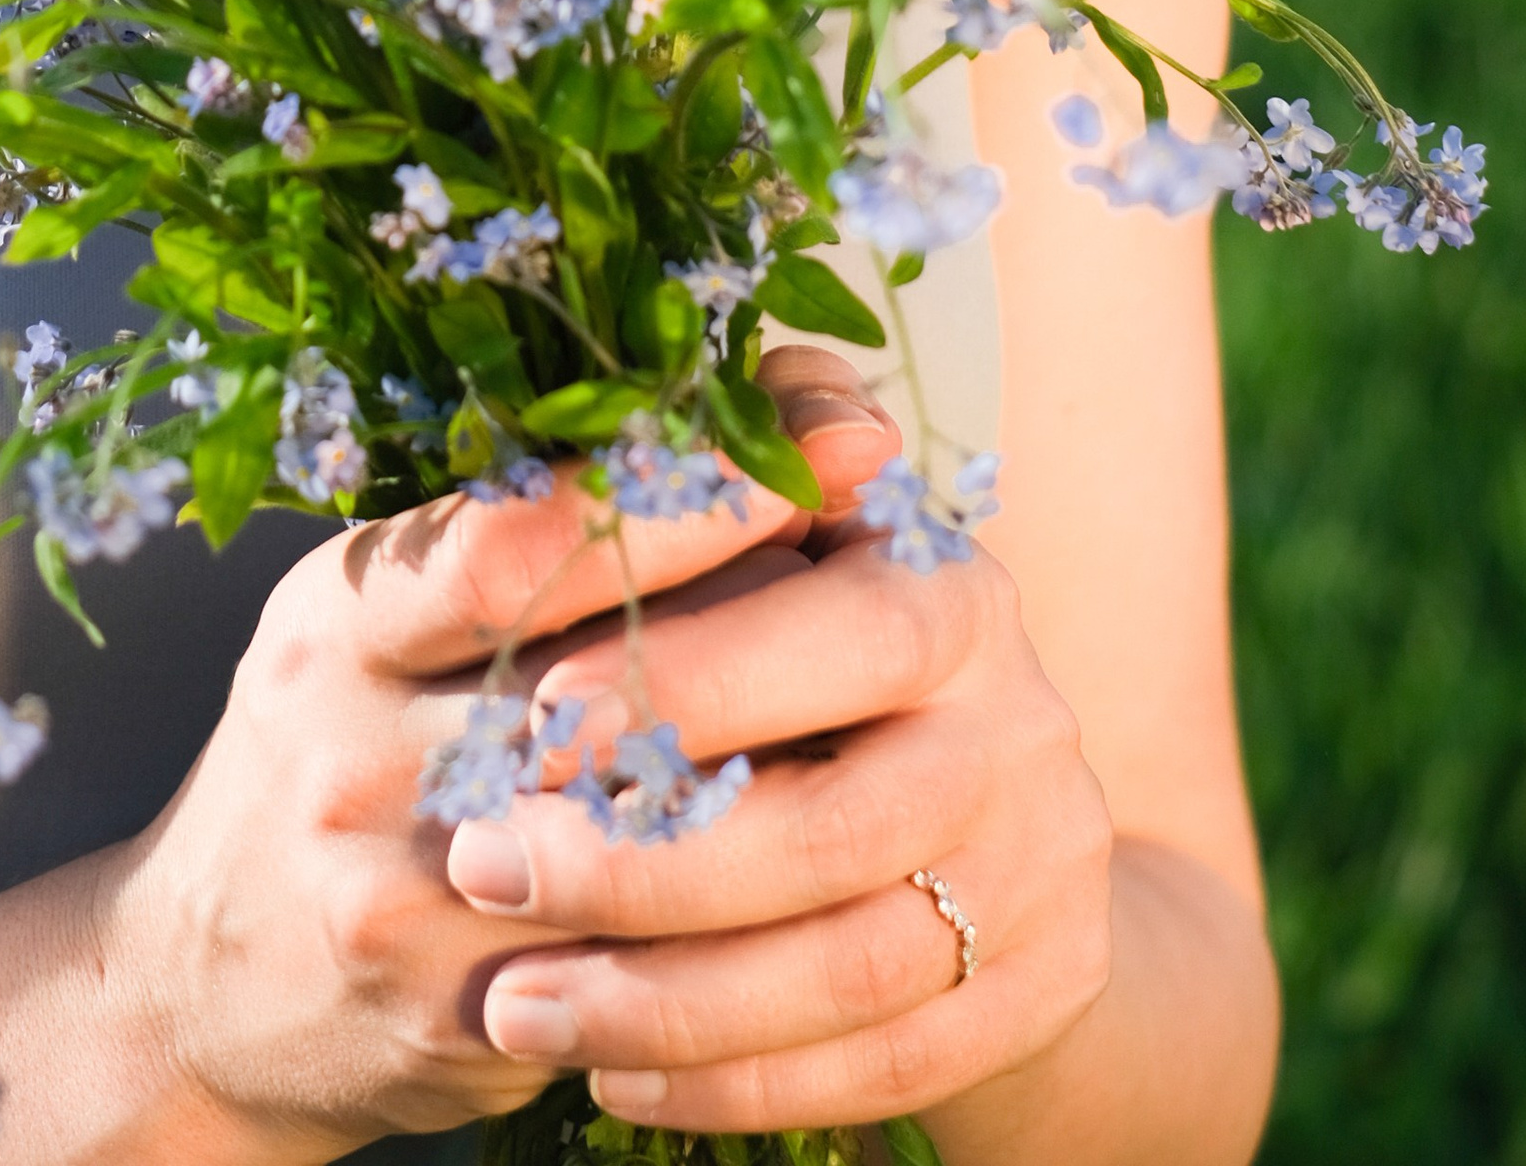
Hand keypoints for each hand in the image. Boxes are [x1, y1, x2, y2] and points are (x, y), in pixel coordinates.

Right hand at [96, 372, 887, 1159]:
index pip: (523, 545)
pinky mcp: (459, 1035)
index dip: (686, 493)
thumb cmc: (324, 748)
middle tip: (916, 580)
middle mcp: (360, 763)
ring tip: (897, 720)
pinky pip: (639, 977)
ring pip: (647, 850)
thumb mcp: (370, 612)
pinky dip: (743, 921)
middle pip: (604, 695)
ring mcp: (405, 912)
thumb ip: (508, 529)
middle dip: (774, 638)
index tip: (822, 449)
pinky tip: (830, 872)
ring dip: (782, 783)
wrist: (198, 987)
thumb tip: (714, 411)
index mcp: (341, 627)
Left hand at [453, 348, 1116, 1145]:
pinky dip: (736, 1079)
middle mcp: (1021, 726)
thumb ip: (719, 467)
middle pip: (836, 826)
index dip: (694, 678)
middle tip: (479, 867)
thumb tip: (652, 446)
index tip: (534, 713)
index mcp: (953, 588)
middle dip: (639, 865)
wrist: (973, 797)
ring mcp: (1045, 871)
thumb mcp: (777, 528)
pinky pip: (885, 1066)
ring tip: (515, 1001)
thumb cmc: (803, 629)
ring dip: (665, 999)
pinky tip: (612, 1071)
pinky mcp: (1043, 993)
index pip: (847, 630)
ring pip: (852, 968)